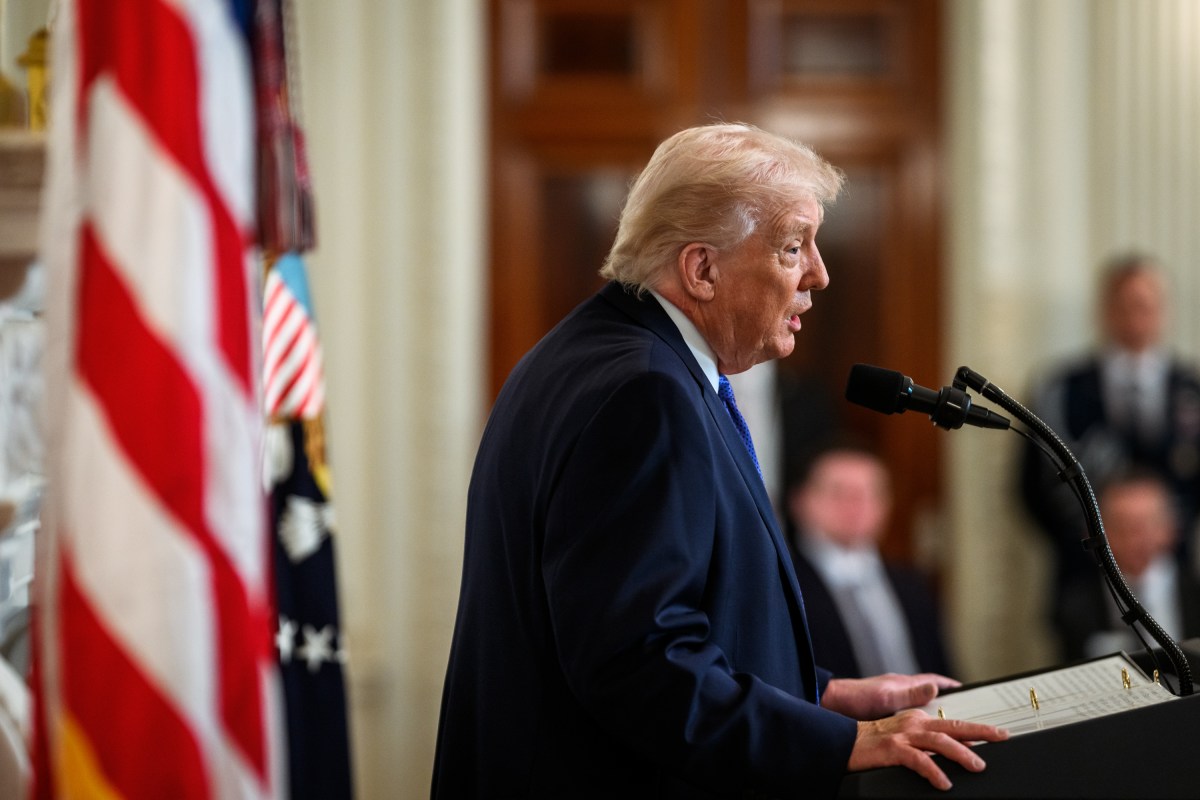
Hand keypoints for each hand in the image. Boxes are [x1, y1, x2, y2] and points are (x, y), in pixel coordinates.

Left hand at [821, 673, 960, 719]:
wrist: (832, 706)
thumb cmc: (856, 698)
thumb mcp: (886, 696)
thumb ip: (910, 693)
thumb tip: (935, 686)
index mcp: (904, 685)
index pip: (934, 681)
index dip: (951, 686)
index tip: (966, 690)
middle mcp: (900, 692)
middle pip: (931, 697)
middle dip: (948, 705)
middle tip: (966, 719)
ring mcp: (893, 704)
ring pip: (920, 711)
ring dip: (934, 719)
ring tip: (951, 733)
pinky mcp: (886, 717)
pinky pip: (909, 721)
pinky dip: (919, 728)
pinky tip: (923, 739)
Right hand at [848, 709, 1008, 790]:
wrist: (844, 741)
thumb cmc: (874, 743)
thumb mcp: (905, 738)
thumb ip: (928, 742)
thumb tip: (956, 751)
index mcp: (918, 720)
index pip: (953, 724)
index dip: (977, 730)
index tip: (998, 734)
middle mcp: (914, 724)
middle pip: (953, 726)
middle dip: (980, 732)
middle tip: (1002, 737)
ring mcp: (904, 736)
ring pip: (940, 742)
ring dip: (961, 753)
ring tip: (978, 766)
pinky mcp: (893, 749)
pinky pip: (919, 760)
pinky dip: (934, 771)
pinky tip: (944, 783)